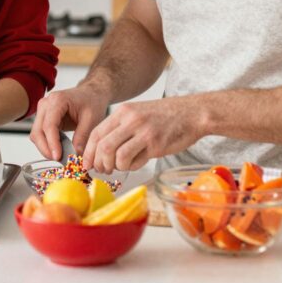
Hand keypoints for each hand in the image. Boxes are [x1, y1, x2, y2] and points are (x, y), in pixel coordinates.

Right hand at [30, 85, 109, 160]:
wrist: (90, 94)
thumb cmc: (91, 102)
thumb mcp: (92, 119)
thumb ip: (82, 137)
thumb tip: (75, 155)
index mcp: (57, 100)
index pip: (49, 125)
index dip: (52, 143)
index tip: (58, 156)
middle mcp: (46, 104)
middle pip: (38, 131)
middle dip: (46, 149)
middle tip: (59, 160)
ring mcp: (42, 111)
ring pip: (36, 135)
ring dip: (45, 148)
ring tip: (60, 156)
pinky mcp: (43, 119)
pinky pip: (40, 135)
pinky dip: (47, 144)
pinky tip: (58, 150)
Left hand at [82, 97, 203, 172]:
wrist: (192, 113)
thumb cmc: (165, 117)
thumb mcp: (138, 114)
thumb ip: (121, 127)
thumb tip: (103, 150)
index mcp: (123, 112)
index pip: (96, 133)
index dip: (89, 152)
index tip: (88, 164)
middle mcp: (130, 120)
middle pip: (103, 146)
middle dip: (99, 163)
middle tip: (104, 170)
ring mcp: (143, 131)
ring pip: (116, 155)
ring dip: (115, 167)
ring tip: (120, 167)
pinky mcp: (156, 144)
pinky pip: (134, 161)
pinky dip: (130, 167)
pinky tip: (136, 164)